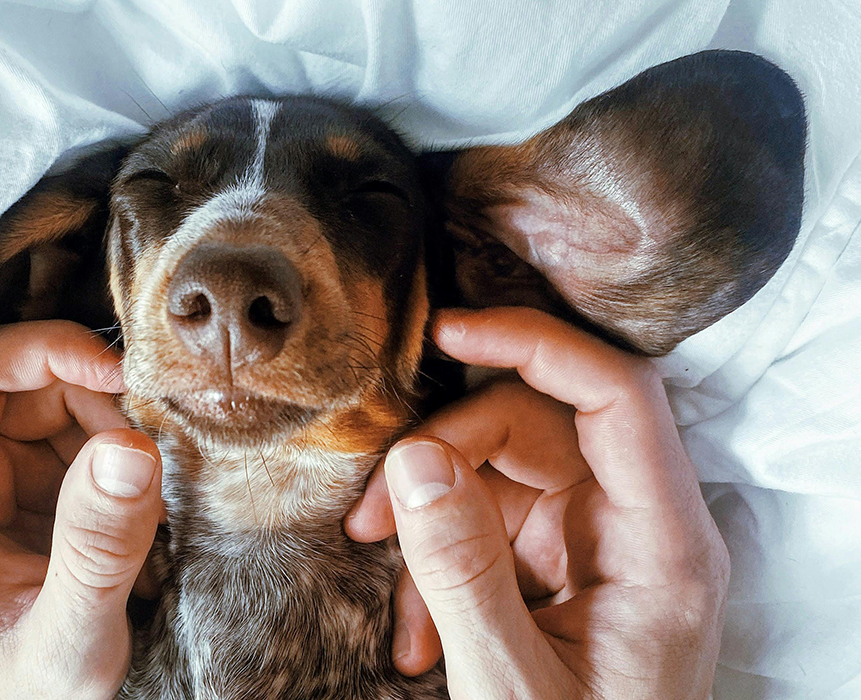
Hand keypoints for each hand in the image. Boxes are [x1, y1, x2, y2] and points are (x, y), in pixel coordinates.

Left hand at [0, 321, 162, 699]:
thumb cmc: (28, 696)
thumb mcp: (70, 640)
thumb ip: (97, 550)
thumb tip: (132, 447)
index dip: (40, 352)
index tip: (118, 372)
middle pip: (16, 379)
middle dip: (93, 397)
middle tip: (154, 442)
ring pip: (51, 395)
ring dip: (112, 423)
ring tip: (148, 495)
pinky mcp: (24, 483)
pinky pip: (74, 427)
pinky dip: (118, 444)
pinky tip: (140, 500)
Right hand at [347, 308, 729, 698]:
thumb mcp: (509, 686)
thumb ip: (461, 571)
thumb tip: (417, 461)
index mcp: (665, 549)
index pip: (615, 396)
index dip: (534, 345)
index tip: (450, 333)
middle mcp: (639, 531)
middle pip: (538, 427)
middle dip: (444, 459)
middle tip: (375, 518)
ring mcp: (597, 548)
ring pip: (500, 473)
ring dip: (431, 525)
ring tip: (399, 612)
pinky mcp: (559, 570)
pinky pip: (489, 524)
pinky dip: (440, 565)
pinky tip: (418, 635)